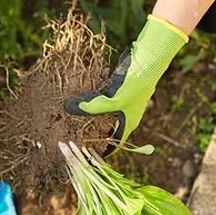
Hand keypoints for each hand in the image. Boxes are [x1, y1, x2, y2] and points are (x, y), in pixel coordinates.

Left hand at [64, 15, 187, 146]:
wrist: (148, 59)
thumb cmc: (135, 84)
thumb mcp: (112, 100)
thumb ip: (90, 107)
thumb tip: (67, 108)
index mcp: (128, 123)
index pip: (115, 144)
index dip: (102, 151)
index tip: (86, 155)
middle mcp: (126, 115)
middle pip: (107, 129)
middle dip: (92, 133)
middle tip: (73, 136)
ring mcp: (122, 101)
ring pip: (103, 114)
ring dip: (90, 116)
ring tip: (71, 120)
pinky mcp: (118, 89)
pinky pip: (101, 99)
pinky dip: (91, 101)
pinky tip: (78, 100)